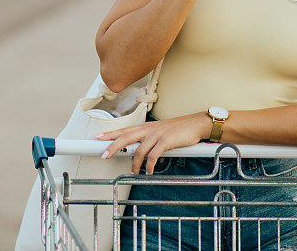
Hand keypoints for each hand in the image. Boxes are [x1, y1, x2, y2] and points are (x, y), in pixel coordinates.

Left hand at [96, 113, 211, 174]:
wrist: (196, 124)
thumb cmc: (179, 130)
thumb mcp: (161, 133)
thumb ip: (149, 142)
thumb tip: (141, 156)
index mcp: (146, 127)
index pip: (125, 130)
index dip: (111, 134)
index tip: (99, 137)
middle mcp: (149, 129)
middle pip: (126, 137)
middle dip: (113, 146)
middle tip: (104, 154)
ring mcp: (157, 134)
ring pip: (139, 150)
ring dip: (135, 164)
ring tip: (134, 172)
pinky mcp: (166, 141)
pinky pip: (153, 156)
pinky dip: (150, 166)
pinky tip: (149, 171)